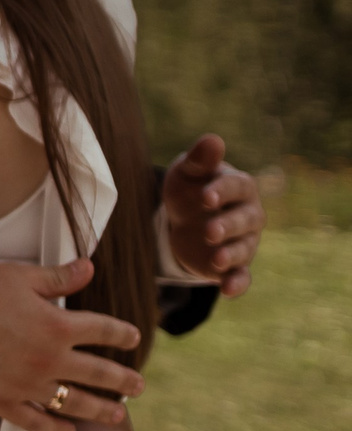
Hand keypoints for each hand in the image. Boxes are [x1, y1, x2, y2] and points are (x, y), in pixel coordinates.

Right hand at [0, 258, 141, 430]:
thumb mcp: (17, 277)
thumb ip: (58, 277)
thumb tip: (90, 268)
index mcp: (56, 326)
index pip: (104, 331)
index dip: (123, 334)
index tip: (133, 338)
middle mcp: (48, 360)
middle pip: (100, 374)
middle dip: (124, 380)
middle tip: (138, 386)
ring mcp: (27, 385)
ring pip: (75, 404)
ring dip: (101, 410)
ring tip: (117, 414)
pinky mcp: (3, 402)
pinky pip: (37, 423)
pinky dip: (56, 430)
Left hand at [161, 134, 261, 297]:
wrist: (183, 217)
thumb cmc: (189, 188)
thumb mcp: (188, 173)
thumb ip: (200, 160)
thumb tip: (213, 140)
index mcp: (239, 187)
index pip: (236, 187)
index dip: (222, 192)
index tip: (205, 197)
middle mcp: (249, 214)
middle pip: (244, 220)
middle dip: (227, 225)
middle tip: (210, 231)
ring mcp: (244, 241)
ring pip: (244, 248)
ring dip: (232, 255)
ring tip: (216, 260)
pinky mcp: (234, 265)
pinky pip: (242, 276)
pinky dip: (237, 283)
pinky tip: (227, 291)